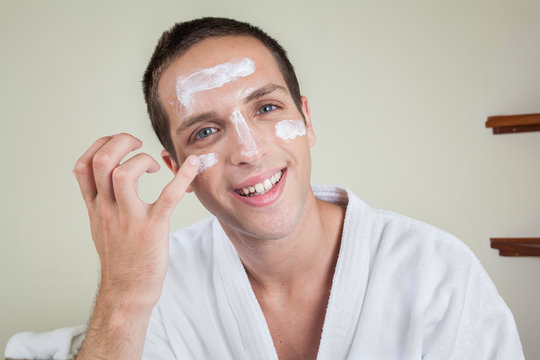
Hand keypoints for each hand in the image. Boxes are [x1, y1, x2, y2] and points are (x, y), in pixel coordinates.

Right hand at [73, 133, 199, 304]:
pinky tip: (193, 165)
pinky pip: (167, 197)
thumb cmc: (119, 257)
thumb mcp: (100, 225)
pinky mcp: (152, 229)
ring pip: (123, 175)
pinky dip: (182, 177)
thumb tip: (107, 178)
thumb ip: (102, 200)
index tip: (119, 144)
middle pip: (101, 162)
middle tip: (138, 144)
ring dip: (141, 159)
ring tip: (155, 166)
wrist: (127, 291)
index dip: (100, 145)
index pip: (83, 165)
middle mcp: (107, 209)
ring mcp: (128, 219)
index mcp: (95, 207)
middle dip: (120, 142)